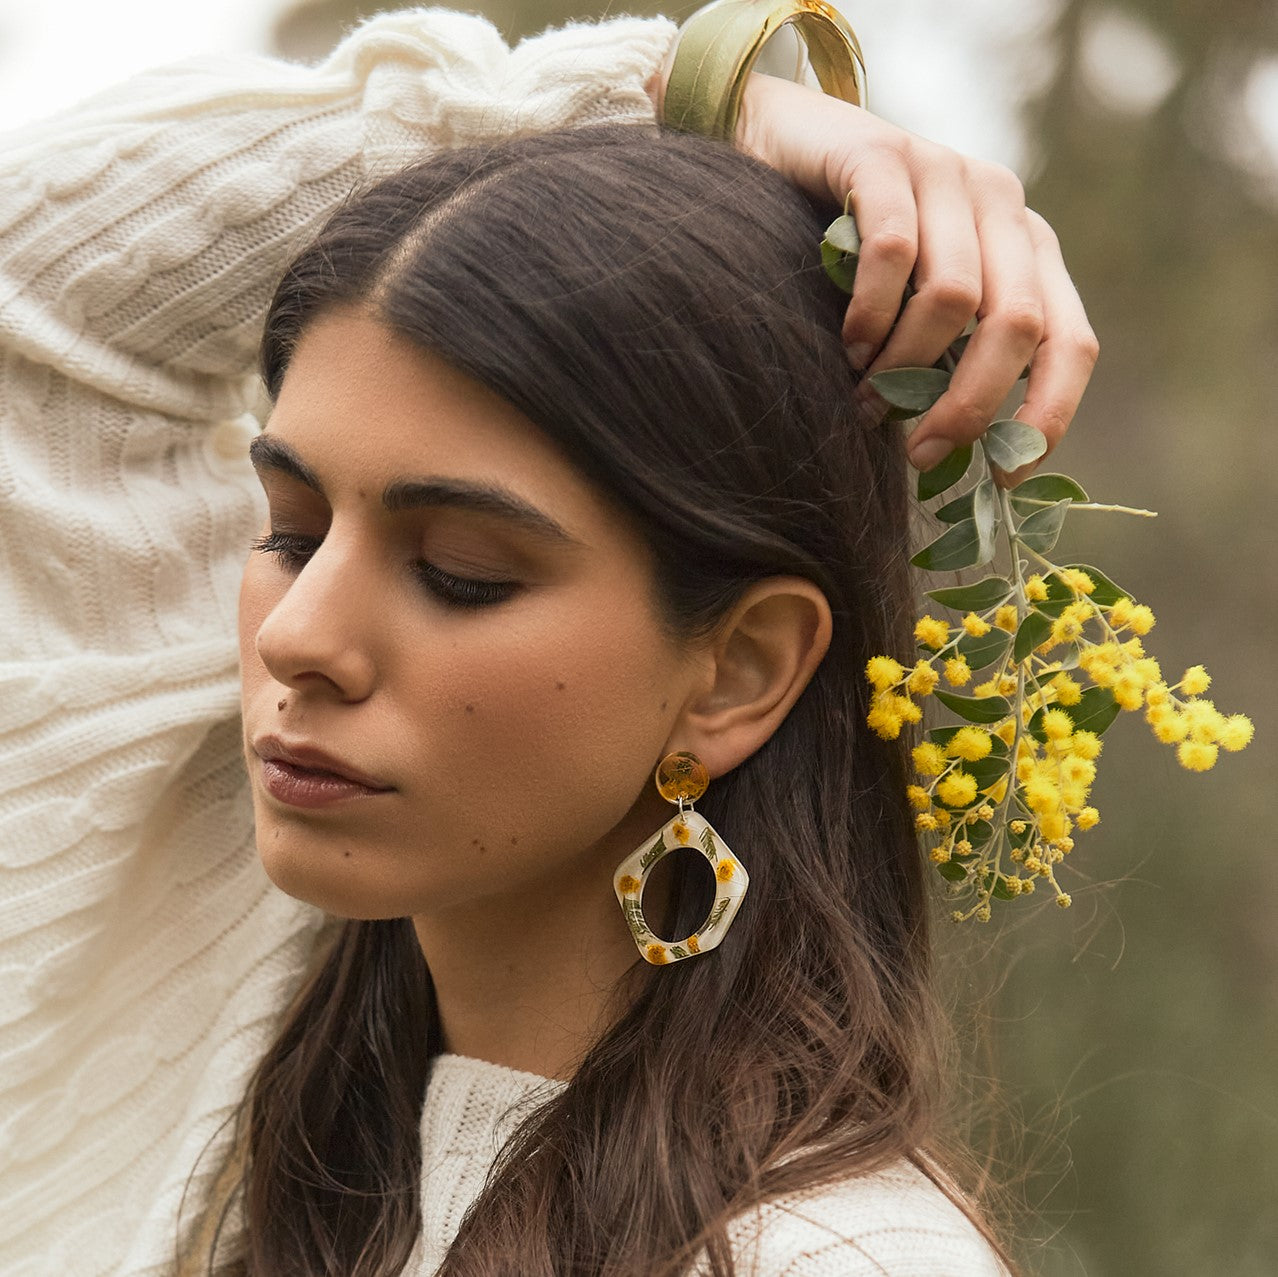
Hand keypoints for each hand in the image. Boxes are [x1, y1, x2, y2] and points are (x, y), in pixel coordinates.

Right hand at [734, 73, 1098, 483]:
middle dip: (968, 406)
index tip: (1005, 474)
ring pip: (953, 296)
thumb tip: (960, 461)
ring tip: (864, 396)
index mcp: (1026, 249)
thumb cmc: (850, 257)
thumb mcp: (916, 313)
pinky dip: (870, 314)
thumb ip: (947, 361)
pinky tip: (848, 344)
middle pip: (1017, 325)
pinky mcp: (883, 157)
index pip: (1071, 339)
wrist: (783, 151)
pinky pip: (892, 251)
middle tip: (920, 454)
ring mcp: (946, 173)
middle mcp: (1000, 205)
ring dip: (904, 366)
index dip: (1049, 413)